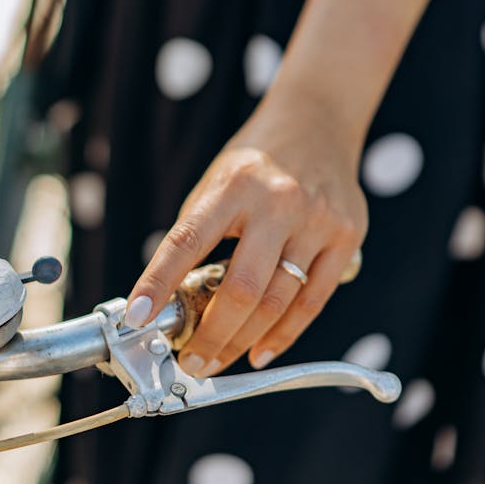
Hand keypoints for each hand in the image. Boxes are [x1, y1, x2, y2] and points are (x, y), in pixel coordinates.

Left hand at [124, 104, 366, 374]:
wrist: (319, 121)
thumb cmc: (256, 162)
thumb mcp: (216, 182)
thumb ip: (197, 233)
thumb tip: (167, 297)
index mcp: (234, 185)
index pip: (188, 240)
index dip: (158, 281)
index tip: (137, 317)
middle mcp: (278, 201)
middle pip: (241, 288)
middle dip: (210, 335)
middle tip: (191, 361)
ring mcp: (318, 220)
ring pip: (277, 302)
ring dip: (242, 342)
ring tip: (218, 360)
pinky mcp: (347, 237)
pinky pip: (314, 301)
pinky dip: (284, 335)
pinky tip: (261, 352)